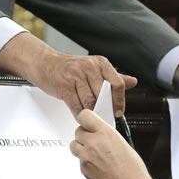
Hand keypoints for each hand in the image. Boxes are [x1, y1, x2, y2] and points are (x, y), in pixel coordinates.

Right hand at [0, 33, 136, 116]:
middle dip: (103, 108)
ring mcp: (76, 76)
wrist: (46, 64)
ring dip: (90, 112)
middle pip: (103, 95)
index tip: (118, 111)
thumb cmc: (70, 68)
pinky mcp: (64, 85)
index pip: (117, 83)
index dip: (119, 100)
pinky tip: (79, 114)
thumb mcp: (94, 68)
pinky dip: (79, 113)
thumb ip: (114, 76)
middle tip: (102, 116)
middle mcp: (89, 67)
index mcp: (100, 63)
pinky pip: (76, 105)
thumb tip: (132, 82)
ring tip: (89, 114)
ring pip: (89, 102)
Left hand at [69, 109, 157, 178]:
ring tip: (95, 155)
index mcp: (105, 133)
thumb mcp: (123, 144)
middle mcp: (93, 143)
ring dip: (82, 149)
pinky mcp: (83, 170)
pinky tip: (98, 168)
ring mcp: (86, 157)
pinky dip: (86, 163)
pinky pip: (79, 162)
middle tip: (93, 141)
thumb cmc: (133, 170)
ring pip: (75, 147)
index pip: (84, 116)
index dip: (85, 119)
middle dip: (84, 136)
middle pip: (77, 132)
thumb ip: (108, 136)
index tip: (86, 122)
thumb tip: (100, 134)